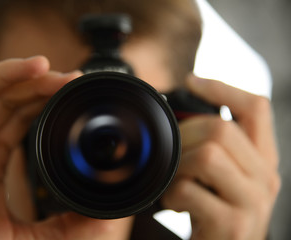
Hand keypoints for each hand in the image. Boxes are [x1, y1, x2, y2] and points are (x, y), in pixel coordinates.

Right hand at [0, 57, 130, 239]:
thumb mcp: (41, 239)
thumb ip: (76, 224)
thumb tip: (113, 210)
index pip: (22, 117)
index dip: (45, 99)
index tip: (72, 90)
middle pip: (4, 100)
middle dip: (36, 83)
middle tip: (66, 77)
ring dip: (6, 75)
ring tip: (40, 66)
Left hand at [161, 75, 280, 238]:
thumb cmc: (213, 214)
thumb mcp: (220, 176)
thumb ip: (214, 147)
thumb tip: (179, 116)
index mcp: (262, 160)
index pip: (256, 107)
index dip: (221, 88)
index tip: (190, 80)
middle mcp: (265, 178)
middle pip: (223, 128)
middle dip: (184, 136)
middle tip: (171, 155)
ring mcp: (252, 202)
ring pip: (208, 155)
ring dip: (178, 167)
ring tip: (175, 184)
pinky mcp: (233, 225)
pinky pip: (190, 190)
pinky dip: (172, 195)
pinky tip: (175, 205)